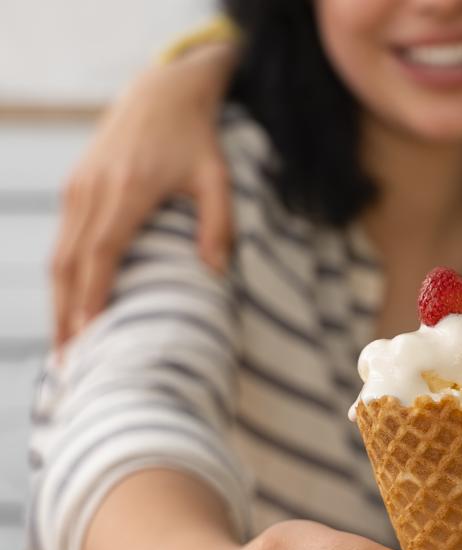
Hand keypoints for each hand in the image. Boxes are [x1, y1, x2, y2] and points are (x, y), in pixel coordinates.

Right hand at [52, 45, 234, 348]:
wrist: (159, 93)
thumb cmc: (196, 139)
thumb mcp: (218, 177)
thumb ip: (219, 223)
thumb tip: (215, 271)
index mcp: (127, 191)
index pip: (101, 252)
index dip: (92, 295)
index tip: (89, 333)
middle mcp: (93, 191)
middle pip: (70, 264)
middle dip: (66, 314)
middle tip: (69, 361)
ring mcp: (77, 189)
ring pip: (59, 256)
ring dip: (58, 302)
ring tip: (64, 347)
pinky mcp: (73, 188)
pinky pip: (62, 242)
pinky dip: (62, 279)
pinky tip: (68, 306)